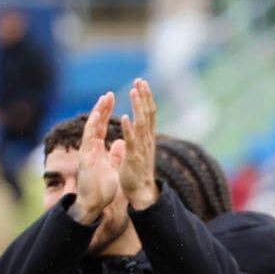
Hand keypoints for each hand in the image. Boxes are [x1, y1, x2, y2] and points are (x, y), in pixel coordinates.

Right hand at [69, 92, 121, 225]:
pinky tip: (97, 116)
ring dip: (97, 113)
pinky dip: (92, 127)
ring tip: (104, 99)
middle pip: (95, 124)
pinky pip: (89, 140)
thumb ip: (115, 155)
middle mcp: (90, 149)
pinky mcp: (85, 158)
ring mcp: (87, 152)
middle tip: (108, 94)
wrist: (94, 204)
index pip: (101, 127)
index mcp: (97, 150)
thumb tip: (120, 142)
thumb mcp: (113, 168)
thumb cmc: (102, 188)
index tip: (111, 100)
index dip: (105, 113)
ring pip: (90, 128)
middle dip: (101, 109)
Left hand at [121, 78, 158, 210]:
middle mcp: (147, 140)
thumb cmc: (138, 173)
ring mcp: (142, 148)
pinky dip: (129, 129)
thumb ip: (138, 137)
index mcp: (147, 138)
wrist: (141, 193)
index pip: (149, 113)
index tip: (142, 83)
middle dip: (144, 97)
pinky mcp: (134, 158)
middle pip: (148, 114)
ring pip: (141, 123)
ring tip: (133, 91)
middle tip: (140, 80)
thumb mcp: (140, 151)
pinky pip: (132, 141)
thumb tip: (136, 126)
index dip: (146, 98)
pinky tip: (125, 117)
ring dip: (137, 107)